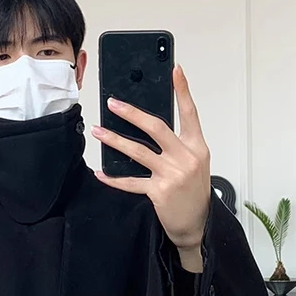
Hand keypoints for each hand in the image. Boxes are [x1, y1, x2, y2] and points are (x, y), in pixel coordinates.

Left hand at [90, 65, 210, 269]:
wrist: (196, 226)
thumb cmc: (193, 193)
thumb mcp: (194, 163)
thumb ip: (177, 145)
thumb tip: (149, 126)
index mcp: (197, 147)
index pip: (189, 113)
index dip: (182, 90)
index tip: (175, 70)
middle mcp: (186, 157)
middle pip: (156, 127)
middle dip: (132, 113)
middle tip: (113, 103)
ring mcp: (172, 174)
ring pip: (138, 151)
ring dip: (114, 140)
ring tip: (98, 131)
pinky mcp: (159, 192)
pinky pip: (131, 182)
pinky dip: (114, 178)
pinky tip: (100, 173)